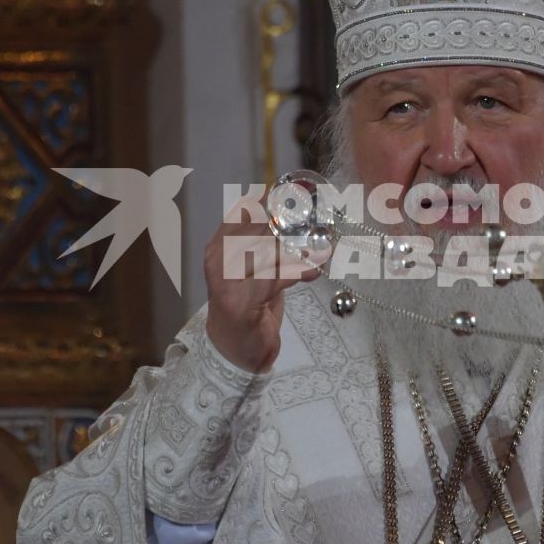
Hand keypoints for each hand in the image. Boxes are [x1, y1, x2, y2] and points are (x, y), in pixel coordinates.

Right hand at [203, 197, 321, 371]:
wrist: (234, 348)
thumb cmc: (249, 305)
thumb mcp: (256, 268)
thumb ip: (270, 242)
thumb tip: (301, 216)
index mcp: (221, 244)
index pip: (245, 210)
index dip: (273, 200)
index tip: (301, 194)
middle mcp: (220, 258)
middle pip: (258, 228)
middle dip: (291, 224)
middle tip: (321, 219)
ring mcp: (227, 280)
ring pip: (267, 251)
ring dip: (298, 249)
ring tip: (322, 247)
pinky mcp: (241, 301)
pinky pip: (273, 279)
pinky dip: (297, 273)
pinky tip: (312, 271)